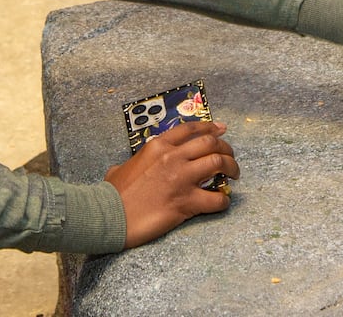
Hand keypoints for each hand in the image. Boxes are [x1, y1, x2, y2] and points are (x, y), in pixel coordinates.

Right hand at [104, 120, 238, 247]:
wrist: (109, 216)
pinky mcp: (186, 202)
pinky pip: (216, 199)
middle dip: (225, 147)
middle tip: (230, 156)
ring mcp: (181, 178)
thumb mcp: (119, 169)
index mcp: (158, 146)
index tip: (222, 128)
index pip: (190, 129)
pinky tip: (222, 202)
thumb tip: (122, 168)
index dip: (210, 126)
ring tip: (234, 175)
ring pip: (218, 163)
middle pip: (210, 142)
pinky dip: (223, 200)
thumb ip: (129, 163)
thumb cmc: (112, 194)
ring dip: (231, 167)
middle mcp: (172, 157)